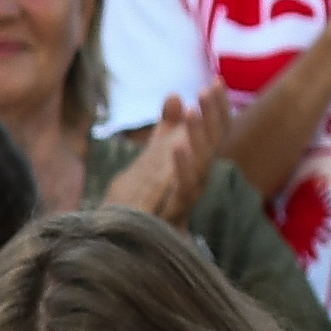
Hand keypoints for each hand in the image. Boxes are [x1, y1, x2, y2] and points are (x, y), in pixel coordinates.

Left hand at [104, 91, 224, 227]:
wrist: (114, 248)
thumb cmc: (136, 205)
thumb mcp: (149, 162)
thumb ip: (163, 132)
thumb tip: (174, 95)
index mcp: (193, 169)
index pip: (213, 134)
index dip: (217, 109)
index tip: (215, 82)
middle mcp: (196, 184)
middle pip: (214, 146)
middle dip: (212, 117)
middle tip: (206, 90)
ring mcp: (186, 201)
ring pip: (203, 165)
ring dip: (198, 136)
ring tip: (192, 112)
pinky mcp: (173, 217)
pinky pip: (184, 190)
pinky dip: (183, 167)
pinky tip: (177, 147)